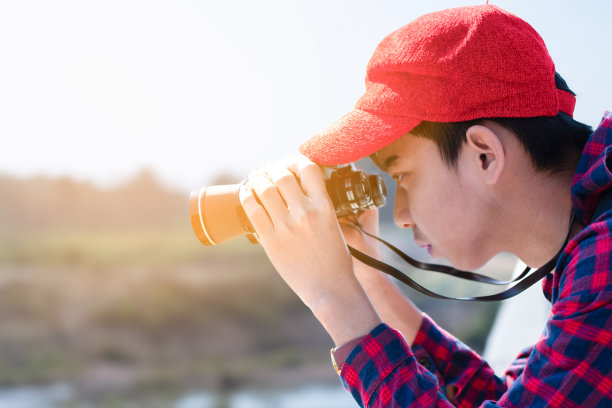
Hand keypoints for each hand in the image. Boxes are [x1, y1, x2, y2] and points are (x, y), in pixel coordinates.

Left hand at [239, 156, 379, 344]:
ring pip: (265, 189)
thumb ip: (320, 206)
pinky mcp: (271, 241)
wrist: (330, 290)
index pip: (308, 168)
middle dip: (273, 168)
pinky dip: (248, 196)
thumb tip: (303, 190)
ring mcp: (286, 227)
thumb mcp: (335, 225)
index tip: (290, 163)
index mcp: (324, 207)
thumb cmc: (336, 259)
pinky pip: (254, 211)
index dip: (296, 160)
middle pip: (282, 175)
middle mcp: (305, 213)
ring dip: (257, 178)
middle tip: (268, 169)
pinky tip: (247, 192)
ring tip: (255, 176)